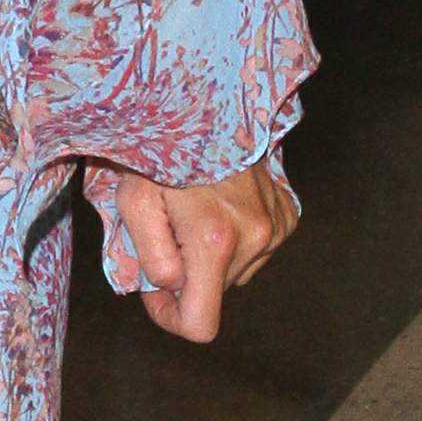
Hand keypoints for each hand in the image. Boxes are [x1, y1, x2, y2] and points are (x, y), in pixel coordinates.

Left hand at [115, 161, 296, 341]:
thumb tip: (169, 289)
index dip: (170, 317)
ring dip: (211, 253)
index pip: (201, 325)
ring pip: (235, 270)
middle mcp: (256, 238)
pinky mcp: (288, 212)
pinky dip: (235, 235)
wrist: (204, 95)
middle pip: (215, 293)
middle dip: (187, 272)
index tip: (154, 290)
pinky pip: (257, 247)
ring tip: (193, 204)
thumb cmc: (160, 144)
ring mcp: (277, 226)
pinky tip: (219, 199)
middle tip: (167, 224)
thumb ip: (149, 256)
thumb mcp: (133, 198)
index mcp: (215, 240)